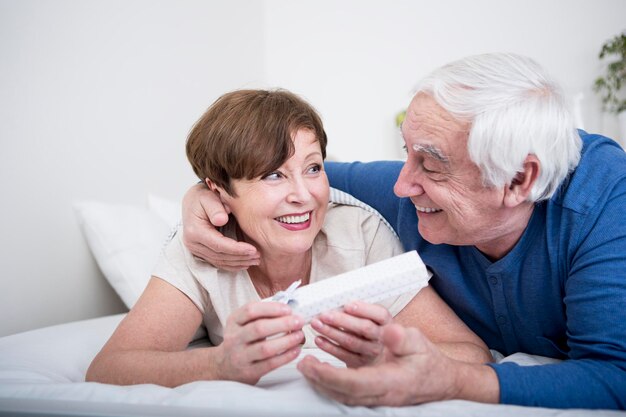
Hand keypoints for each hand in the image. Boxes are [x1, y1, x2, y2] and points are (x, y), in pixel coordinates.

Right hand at [182, 183, 259, 269]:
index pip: (219, 245)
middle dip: (241, 257)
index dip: (237, 249)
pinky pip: (218, 262)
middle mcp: (193, 243)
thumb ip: (215, 207)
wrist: (193, 201)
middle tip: (258, 255)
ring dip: (239, 262)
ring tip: (256, 260)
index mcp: (194, 231)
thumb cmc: (203, 197)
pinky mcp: (201, 252)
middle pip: (220, 256)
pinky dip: (232, 265)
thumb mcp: (208, 197)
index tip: (253, 249)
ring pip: (220, 261)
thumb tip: (221, 220)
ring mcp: (196, 249)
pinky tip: (245, 263)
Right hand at [215, 301, 304, 384]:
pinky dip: (285, 356)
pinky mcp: (249, 372)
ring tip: (300, 335)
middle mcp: (234, 338)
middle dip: (283, 324)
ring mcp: (240, 356)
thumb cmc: (241, 340)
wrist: (224, 366)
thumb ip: (261, 315)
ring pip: (265, 348)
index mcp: (234, 321)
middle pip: (259, 328)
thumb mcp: (243, 323)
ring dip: (286, 341)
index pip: (250, 310)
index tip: (288, 309)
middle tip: (299, 321)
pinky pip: (270, 364)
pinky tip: (296, 350)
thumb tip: (288, 310)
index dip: (272, 308)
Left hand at [298, 323, 497, 405]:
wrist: (442, 381)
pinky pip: (347, 386)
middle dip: (319, 378)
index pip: (353, 384)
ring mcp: (374, 394)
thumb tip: (388, 331)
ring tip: (305, 360)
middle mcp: (379, 392)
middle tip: (301, 364)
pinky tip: (320, 364)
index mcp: (389, 383)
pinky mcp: (371, 389)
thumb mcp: (419, 343)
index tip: (311, 365)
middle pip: (342, 391)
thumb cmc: (430, 362)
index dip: (329, 376)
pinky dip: (331, 378)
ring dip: (323, 375)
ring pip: (342, 390)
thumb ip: (402, 338)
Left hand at [311, 301, 390, 366]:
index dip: (364, 309)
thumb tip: (344, 304)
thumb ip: (364, 311)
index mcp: (386, 323)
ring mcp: (370, 352)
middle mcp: (380, 338)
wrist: (381, 361)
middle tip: (325, 315)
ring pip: (351, 341)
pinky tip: (319, 339)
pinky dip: (329, 346)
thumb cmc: (373, 333)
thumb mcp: (376, 319)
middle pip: (364, 328)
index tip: (348, 305)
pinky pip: (343, 355)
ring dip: (331, 332)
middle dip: (342, 320)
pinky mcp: (359, 363)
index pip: (380, 314)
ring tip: (317, 324)